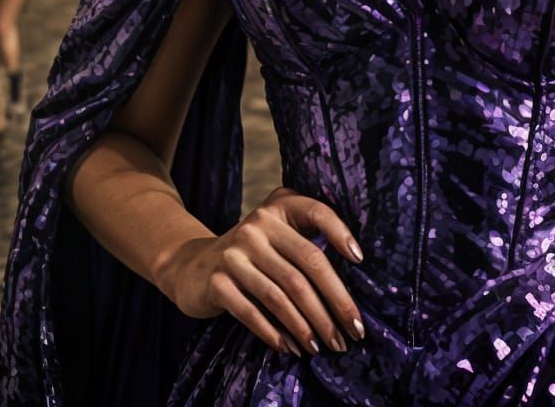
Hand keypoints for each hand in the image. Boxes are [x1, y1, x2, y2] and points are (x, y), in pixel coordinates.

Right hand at [161, 186, 365, 355]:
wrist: (193, 266)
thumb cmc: (252, 254)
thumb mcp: (277, 235)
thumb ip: (306, 244)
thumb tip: (348, 289)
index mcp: (279, 206)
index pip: (317, 212)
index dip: (340, 233)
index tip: (360, 260)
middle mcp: (258, 225)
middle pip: (306, 266)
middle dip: (334, 302)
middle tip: (353, 330)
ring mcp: (235, 254)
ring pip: (282, 294)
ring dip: (308, 325)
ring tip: (324, 346)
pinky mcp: (217, 283)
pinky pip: (253, 312)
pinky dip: (275, 333)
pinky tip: (292, 347)